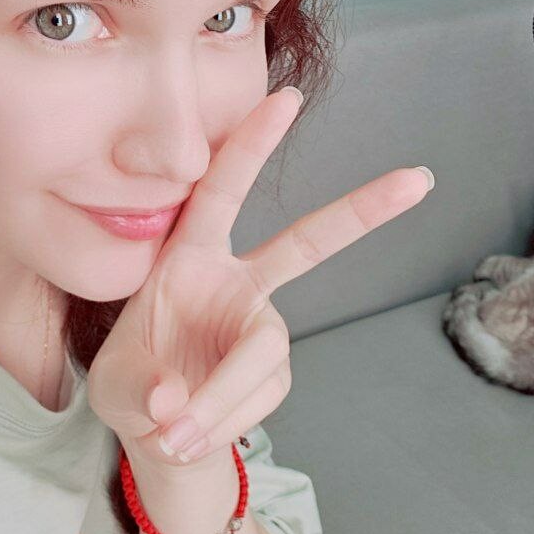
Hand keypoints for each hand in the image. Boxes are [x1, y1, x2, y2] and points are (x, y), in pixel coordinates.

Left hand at [86, 86, 434, 471]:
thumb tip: (177, 402)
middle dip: (362, 211)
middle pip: (308, 243)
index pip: (221, 191)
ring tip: (173, 434)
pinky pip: (252, 401)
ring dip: (219, 398)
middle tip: (418, 179)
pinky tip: (186, 436)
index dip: (251, 145)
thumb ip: (141, 388)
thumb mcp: (114, 383)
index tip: (286, 97)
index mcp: (189, 257)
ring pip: (261, 355)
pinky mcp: (275, 373)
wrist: (157, 434)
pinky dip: (217, 423)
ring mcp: (262, 327)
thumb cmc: (134, 386)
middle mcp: (238, 282)